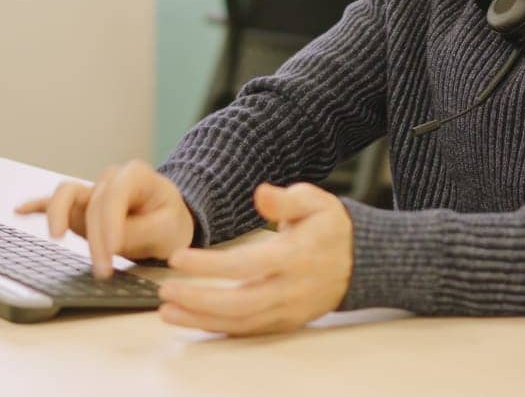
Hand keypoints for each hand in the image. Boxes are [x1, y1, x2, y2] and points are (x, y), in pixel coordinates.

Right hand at [15, 159, 194, 278]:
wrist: (168, 221)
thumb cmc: (171, 221)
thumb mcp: (170, 229)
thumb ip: (142, 231)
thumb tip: (113, 240)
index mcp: (136, 175)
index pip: (115, 195)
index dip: (110, 223)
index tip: (112, 250)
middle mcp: (110, 179)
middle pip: (93, 204)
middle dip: (95, 239)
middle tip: (103, 270)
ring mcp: (92, 192)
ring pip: (67, 194)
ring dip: (60, 216)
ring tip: (56, 236)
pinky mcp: (80, 208)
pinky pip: (54, 202)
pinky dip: (38, 205)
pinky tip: (21, 210)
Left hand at [157, 182, 351, 335]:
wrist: (360, 262)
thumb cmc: (330, 228)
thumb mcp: (315, 202)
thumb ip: (286, 200)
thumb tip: (261, 195)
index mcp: (295, 257)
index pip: (246, 265)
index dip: (209, 265)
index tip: (178, 258)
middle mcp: (291, 289)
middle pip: (240, 303)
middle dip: (198, 300)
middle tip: (164, 291)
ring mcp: (289, 310)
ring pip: (241, 323)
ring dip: (201, 320)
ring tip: (168, 311)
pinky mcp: (285, 322)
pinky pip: (249, 331)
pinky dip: (219, 329)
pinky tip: (193, 320)